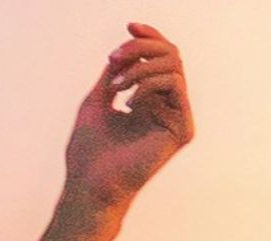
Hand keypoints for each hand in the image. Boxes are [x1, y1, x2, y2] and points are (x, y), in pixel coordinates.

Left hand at [62, 22, 195, 214]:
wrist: (89, 184)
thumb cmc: (88, 151)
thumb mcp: (96, 101)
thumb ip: (114, 74)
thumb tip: (125, 48)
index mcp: (148, 100)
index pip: (158, 59)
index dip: (148, 38)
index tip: (129, 25)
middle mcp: (166, 106)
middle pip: (170, 56)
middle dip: (141, 48)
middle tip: (113, 59)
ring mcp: (176, 117)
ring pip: (174, 67)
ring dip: (140, 68)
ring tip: (116, 86)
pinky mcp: (182, 129)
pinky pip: (175, 86)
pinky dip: (149, 84)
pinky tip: (128, 102)